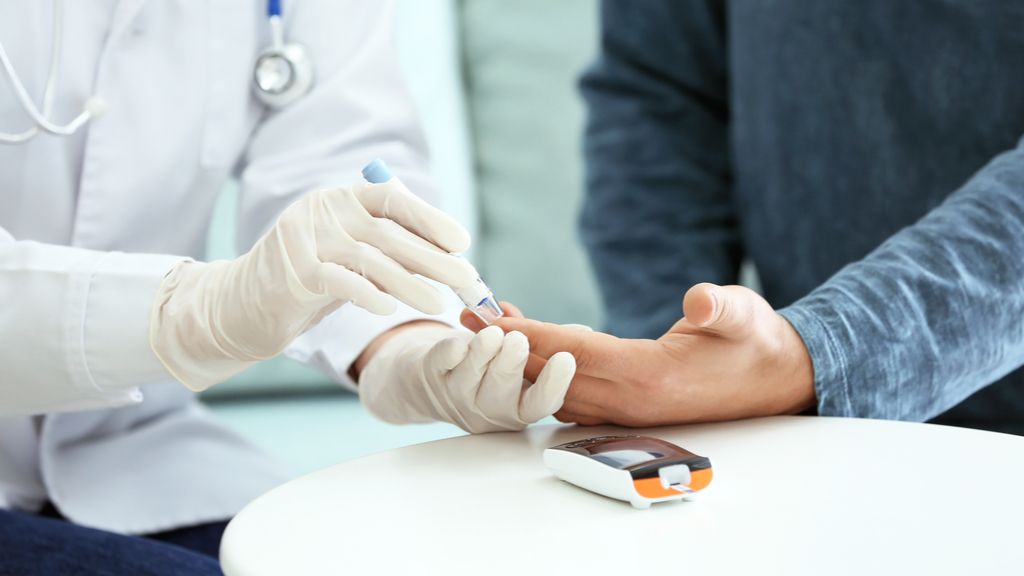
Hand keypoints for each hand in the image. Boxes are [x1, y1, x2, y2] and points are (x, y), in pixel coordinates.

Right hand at [150, 180, 477, 390]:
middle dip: (433, 258)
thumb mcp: (349, 255)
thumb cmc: (309, 280)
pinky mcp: (294, 272)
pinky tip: (390, 310)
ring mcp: (306, 239)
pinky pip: (341, 281)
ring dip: (411, 284)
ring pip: (371, 260)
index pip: (393, 199)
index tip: (462, 242)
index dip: (430, 219)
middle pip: (389, 233)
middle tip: (467, 280)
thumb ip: (387, 248)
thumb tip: (450, 259)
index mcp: (342, 199)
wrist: (242, 303)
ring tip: (439, 304)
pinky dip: (369, 294)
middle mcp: (324, 211)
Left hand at [357, 324, 575, 432]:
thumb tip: (582, 333)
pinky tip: (461, 339)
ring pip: (472, 376)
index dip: (554, 384)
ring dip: (484, 350)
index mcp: (521, 407)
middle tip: (518, 340)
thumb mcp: (522, 362)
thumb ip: (544, 345)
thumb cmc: (492, 366)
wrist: (438, 379)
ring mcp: (459, 396)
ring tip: (492, 332)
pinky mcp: (433, 377)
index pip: (542, 403)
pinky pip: (443, 362)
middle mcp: (491, 409)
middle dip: (511, 364)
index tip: (566, 359)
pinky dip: (452, 348)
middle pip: (503, 392)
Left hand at [463, 284, 814, 426]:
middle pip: (551, 373)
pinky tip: (530, 345)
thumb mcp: (744, 315)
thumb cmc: (755, 343)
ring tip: (485, 325)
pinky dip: (544, 368)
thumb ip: (719, 308)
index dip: (530, 336)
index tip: (490, 320)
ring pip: (556, 385)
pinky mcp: (627, 405)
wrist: (775, 380)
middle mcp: (628, 400)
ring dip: (519, 358)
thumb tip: (699, 302)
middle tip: (465, 317)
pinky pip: (572, 390)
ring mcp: (625, 407)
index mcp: (649, 377)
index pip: (573, 354)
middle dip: (506, 347)